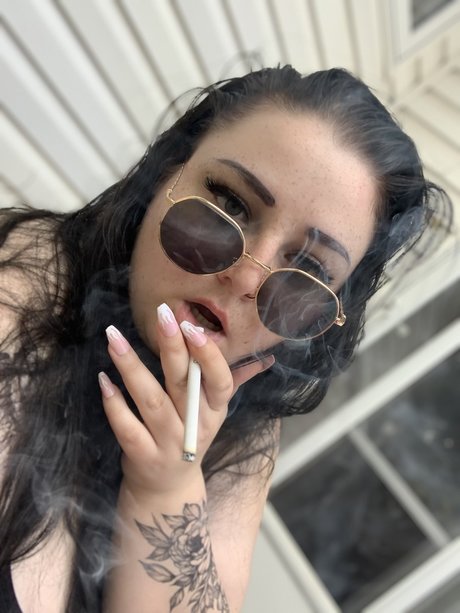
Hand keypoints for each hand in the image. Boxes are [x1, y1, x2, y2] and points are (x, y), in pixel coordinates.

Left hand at [98, 304, 272, 499]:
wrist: (168, 488)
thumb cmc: (191, 436)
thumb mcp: (214, 412)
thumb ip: (235, 381)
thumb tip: (267, 359)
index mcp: (214, 410)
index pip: (220, 381)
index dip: (208, 355)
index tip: (192, 325)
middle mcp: (195, 425)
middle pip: (184, 383)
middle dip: (173, 346)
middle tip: (161, 313)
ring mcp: (169, 443)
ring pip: (151, 401)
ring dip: (132, 366)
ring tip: (114, 336)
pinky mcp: (142, 456)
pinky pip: (127, 428)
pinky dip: (115, 404)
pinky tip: (104, 379)